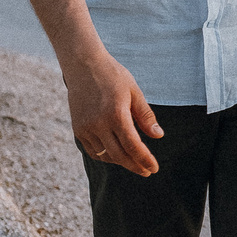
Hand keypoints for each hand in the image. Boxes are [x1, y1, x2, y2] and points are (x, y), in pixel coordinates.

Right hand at [67, 55, 162, 174]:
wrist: (82, 65)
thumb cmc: (113, 76)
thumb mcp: (134, 92)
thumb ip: (146, 116)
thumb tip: (159, 136)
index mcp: (115, 114)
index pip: (133, 145)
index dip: (144, 159)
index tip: (154, 168)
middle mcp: (98, 124)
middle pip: (119, 155)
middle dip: (134, 165)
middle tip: (147, 171)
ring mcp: (85, 128)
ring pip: (105, 155)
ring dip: (121, 161)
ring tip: (134, 162)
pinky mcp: (77, 129)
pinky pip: (93, 151)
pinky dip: (105, 156)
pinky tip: (116, 155)